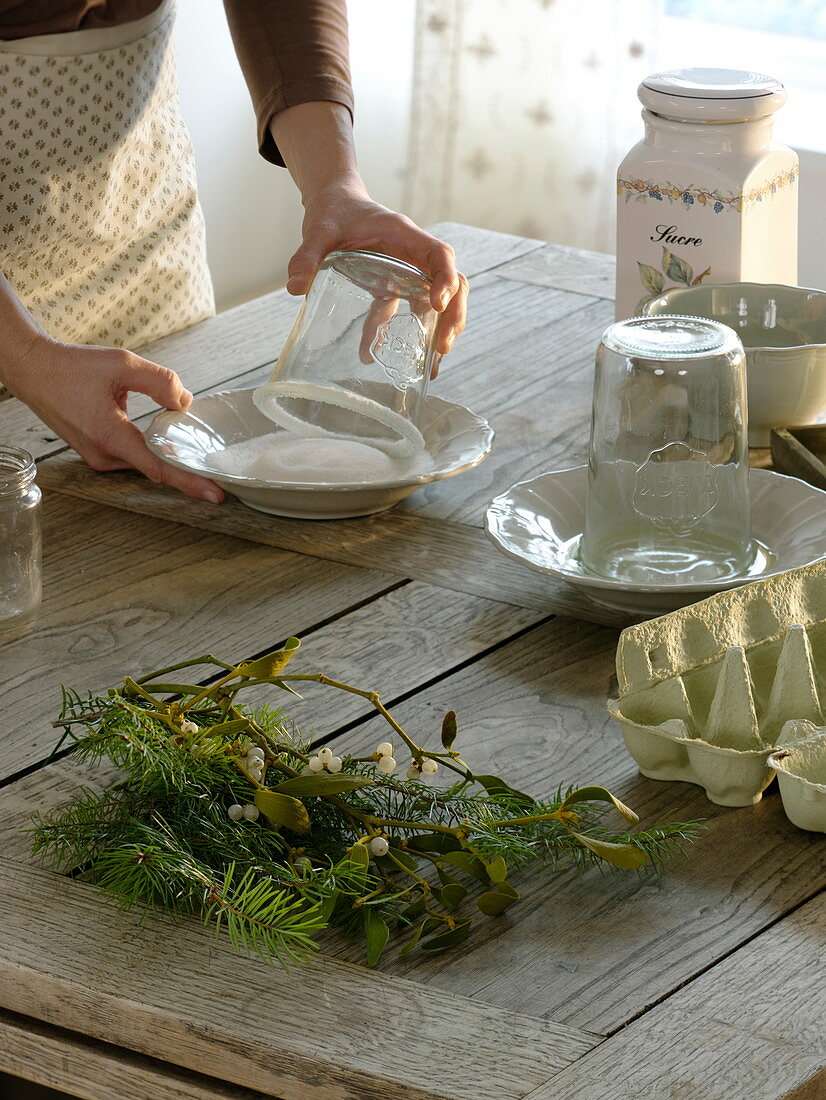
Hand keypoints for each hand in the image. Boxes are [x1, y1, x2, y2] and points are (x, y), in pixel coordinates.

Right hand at [4, 337, 224, 501]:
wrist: (33, 371)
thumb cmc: (72, 367)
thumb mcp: (121, 364)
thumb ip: (159, 381)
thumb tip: (186, 401)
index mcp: (111, 437)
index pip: (159, 468)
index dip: (190, 482)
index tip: (216, 495)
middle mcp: (104, 455)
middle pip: (156, 467)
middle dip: (185, 467)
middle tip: (218, 468)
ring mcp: (98, 457)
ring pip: (144, 460)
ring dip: (166, 453)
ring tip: (196, 449)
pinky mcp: (96, 452)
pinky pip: (132, 454)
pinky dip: (150, 448)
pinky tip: (165, 435)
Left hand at [287, 179, 468, 376]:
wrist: (334, 204)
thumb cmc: (334, 212)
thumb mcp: (319, 230)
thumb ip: (308, 255)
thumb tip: (296, 287)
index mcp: (404, 235)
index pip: (439, 255)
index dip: (446, 279)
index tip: (438, 305)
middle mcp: (413, 254)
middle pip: (453, 283)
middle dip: (453, 316)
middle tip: (441, 347)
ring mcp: (407, 272)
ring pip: (437, 301)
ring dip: (437, 331)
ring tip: (430, 366)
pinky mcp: (393, 286)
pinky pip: (403, 312)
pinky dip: (394, 335)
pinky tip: (372, 354)